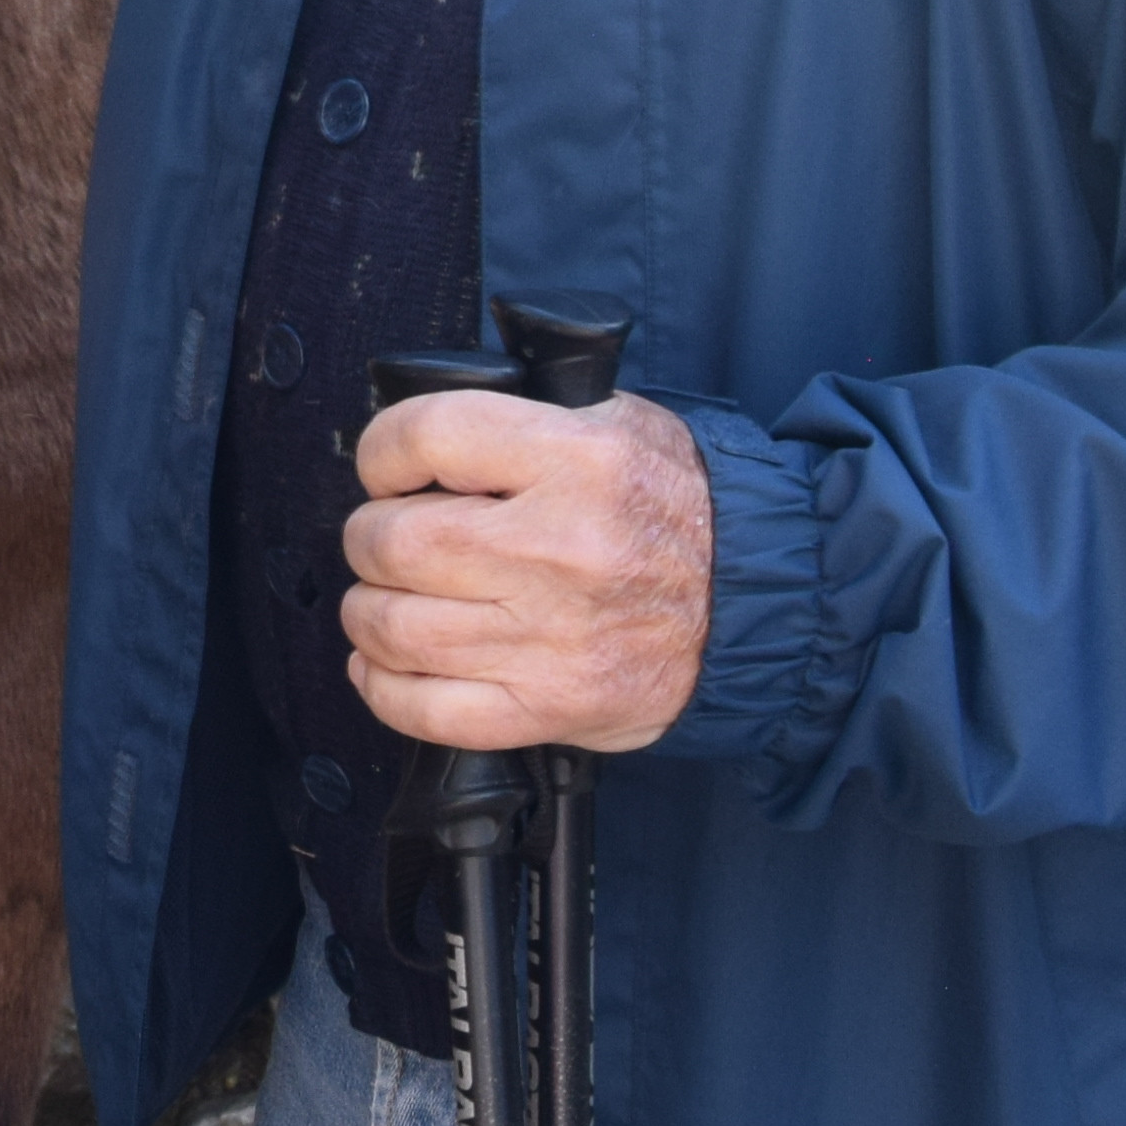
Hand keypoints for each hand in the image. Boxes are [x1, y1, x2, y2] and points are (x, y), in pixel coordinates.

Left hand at [341, 389, 714, 755]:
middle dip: (369, 535)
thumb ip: (529, 417)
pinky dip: (383, 686)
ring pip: (392, 626)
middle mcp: (560, 549)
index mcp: (578, 461)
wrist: (756, 604)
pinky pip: (424, 708)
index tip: (386, 468)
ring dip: (369, 609)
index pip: (427, 436)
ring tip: (388, 596)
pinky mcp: (548, 706)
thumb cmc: (681, 509)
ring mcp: (550, 637)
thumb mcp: (621, 422)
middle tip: (386, 536)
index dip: (383, 450)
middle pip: (394, 541)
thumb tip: (434, 437)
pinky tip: (384, 664)